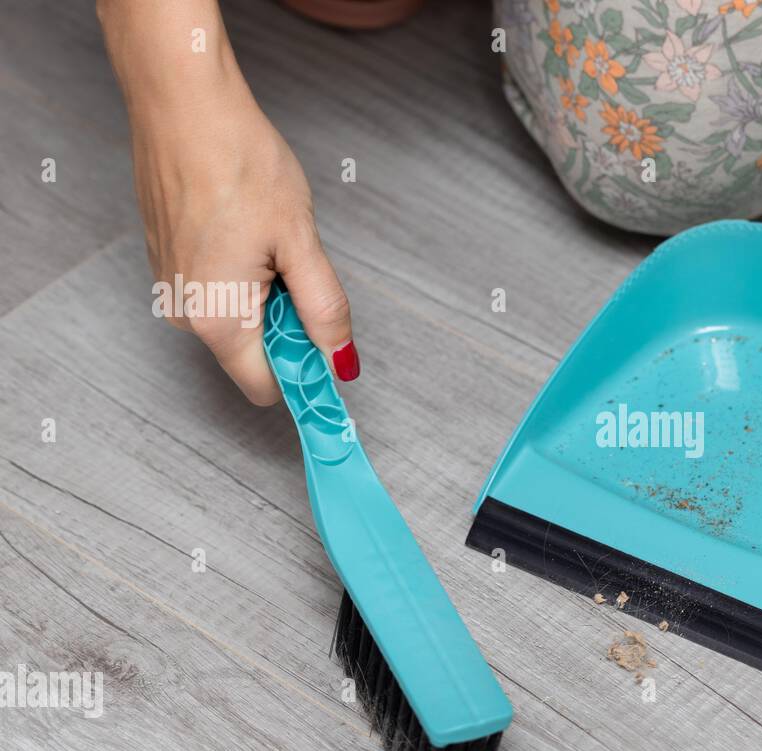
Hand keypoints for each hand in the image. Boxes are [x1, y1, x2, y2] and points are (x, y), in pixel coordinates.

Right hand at [100, 0, 354, 404]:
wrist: (182, 103)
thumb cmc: (238, 163)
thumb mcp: (300, 243)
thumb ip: (324, 310)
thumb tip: (342, 362)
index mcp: (217, 321)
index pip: (269, 388)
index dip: (308, 375)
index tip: (333, 347)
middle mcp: (185, 313)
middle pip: (256, 354)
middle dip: (290, 325)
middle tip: (300, 266)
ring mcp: (173, 286)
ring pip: (239, 319)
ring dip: (268, 295)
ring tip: (269, 237)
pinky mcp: (169, 260)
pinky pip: (219, 290)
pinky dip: (244, 272)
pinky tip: (247, 226)